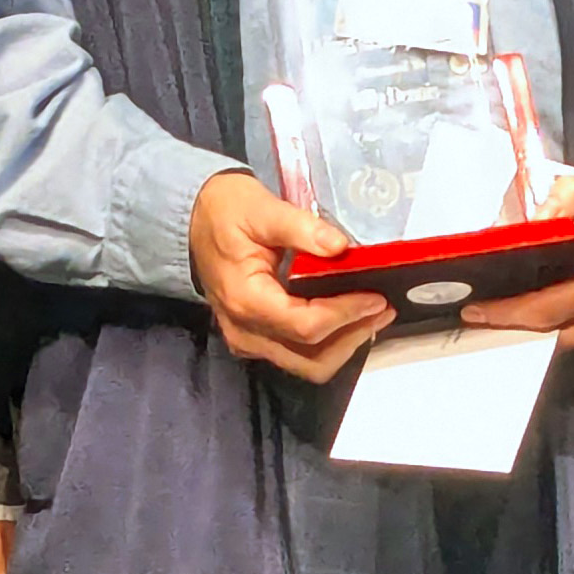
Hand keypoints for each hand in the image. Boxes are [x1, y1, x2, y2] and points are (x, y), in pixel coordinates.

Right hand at [189, 171, 391, 380]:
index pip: (306, 326)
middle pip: (311, 359)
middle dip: (352, 338)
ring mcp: (248, 341)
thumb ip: (302, 228)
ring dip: (344, 345)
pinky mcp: (255, 340)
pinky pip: (297, 356)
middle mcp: (246, 332)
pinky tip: (346, 318)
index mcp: (246, 301)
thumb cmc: (226, 212)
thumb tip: (342, 247)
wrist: (192, 220)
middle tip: (381, 308)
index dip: (346, 315)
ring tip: (371, 315)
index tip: (377, 297)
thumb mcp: (262, 208)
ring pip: (307, 365)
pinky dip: (328, 344)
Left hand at [459, 170, 573, 350]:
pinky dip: (564, 324)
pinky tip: (544, 305)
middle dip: (514, 323)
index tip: (474, 311)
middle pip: (553, 332)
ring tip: (505, 307)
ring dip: (538, 326)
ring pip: (569, 338)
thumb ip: (562, 202)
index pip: (546, 310)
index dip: (507, 313)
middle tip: (480, 310)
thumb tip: (524, 225)